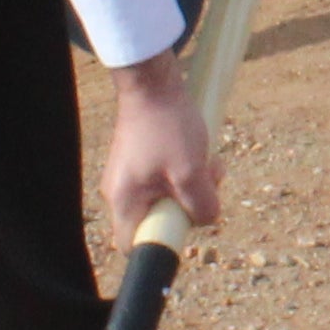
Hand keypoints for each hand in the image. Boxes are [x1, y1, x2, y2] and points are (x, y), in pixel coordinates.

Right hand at [102, 52, 218, 237]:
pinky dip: (187, 174)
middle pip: (158, 222)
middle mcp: (121, 193)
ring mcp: (131, 177)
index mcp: (124, 201)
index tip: (186, 223)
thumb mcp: (191, 172)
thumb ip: (201, 205)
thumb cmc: (167, 126)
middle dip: (188, 208)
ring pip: (168, 200)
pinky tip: (201, 155)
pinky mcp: (142, 163)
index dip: (161, 245)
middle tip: (206, 184)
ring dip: (194, 187)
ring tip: (208, 163)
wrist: (155, 83)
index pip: (134, 246)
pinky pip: (168, 182)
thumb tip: (207, 220)